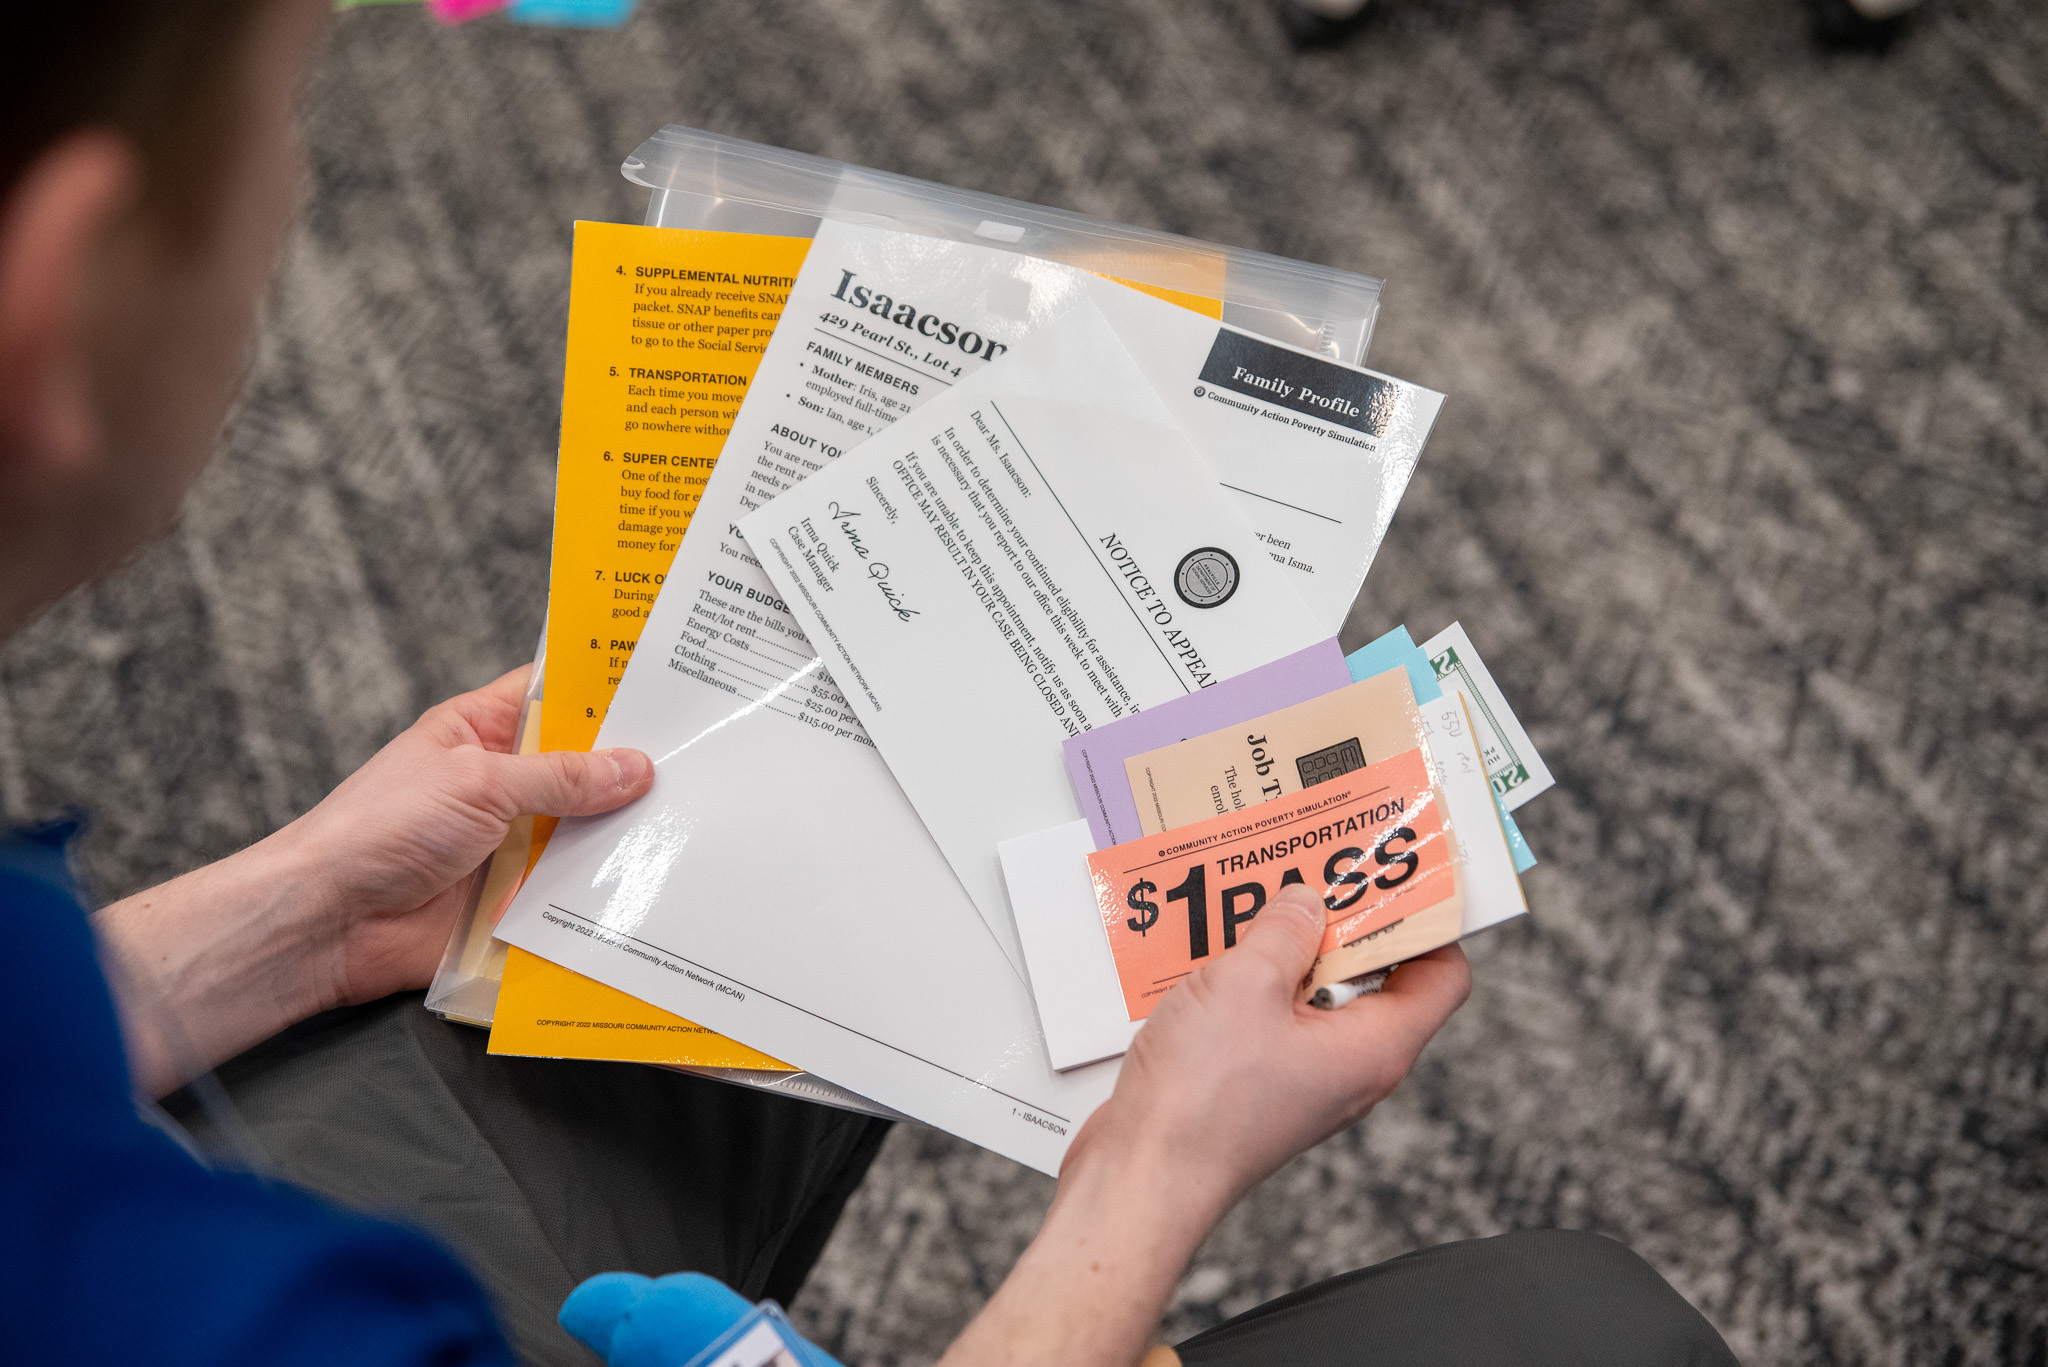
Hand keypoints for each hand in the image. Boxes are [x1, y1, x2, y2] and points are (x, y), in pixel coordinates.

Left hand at [97, 665, 652, 1093]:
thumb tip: (634, 768)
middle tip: (703, 758)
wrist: (326, 924)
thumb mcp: (477, 782)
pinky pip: (571, 893)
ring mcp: (510, 843)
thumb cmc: (377, 831)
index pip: (555, 694)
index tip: (670, 681)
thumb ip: (561, 776)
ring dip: (624, 834)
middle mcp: (501, 783)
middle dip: (632, 767)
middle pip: (582, 767)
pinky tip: (654, 885)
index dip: (606, 686)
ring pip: (584, 832)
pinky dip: (604, 892)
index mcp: (481, 731)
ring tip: (696, 820)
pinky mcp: (514, 900)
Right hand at [1074, 882, 1471, 1219]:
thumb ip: (1283, 932)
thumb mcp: (1245, 985)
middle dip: (1342, 921)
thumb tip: (1307, 901)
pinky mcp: (1260, 1086)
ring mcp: (1305, 1080)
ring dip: (1286, 949)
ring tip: (1250, 902)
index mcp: (1374, 1047)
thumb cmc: (1201, 1101)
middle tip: (1312, 871)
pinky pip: (1271, 1019)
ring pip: (1314, 996)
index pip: (1442, 976)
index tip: (1395, 875)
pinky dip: (1250, 982)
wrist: (1141, 1176)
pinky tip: (1208, 953)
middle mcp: (1351, 1067)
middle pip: (1375, 978)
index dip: (1427, 921)